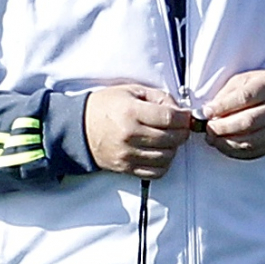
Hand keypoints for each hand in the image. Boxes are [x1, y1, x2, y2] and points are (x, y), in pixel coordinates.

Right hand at [84, 83, 201, 177]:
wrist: (79, 127)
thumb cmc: (104, 107)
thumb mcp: (131, 91)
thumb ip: (158, 97)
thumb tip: (179, 110)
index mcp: (131, 112)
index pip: (170, 118)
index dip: (183, 118)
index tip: (185, 116)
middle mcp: (130, 135)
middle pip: (171, 139)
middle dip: (182, 132)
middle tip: (179, 127)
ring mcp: (128, 154)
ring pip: (166, 156)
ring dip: (173, 148)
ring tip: (167, 139)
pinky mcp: (126, 167)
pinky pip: (155, 172)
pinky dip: (163, 164)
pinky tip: (159, 152)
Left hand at [204, 70, 264, 159]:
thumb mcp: (247, 79)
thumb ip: (227, 94)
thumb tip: (209, 112)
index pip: (245, 97)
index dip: (223, 107)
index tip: (207, 112)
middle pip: (249, 122)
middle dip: (223, 127)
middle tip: (208, 128)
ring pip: (251, 141)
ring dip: (226, 143)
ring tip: (213, 138)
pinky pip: (254, 153)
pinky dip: (235, 152)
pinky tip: (224, 145)